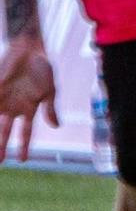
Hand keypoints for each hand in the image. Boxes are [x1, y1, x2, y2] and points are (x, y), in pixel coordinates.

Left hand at [0, 38, 57, 161]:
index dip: (24, 146)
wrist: (30, 49)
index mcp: (29, 108)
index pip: (25, 132)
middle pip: (5, 131)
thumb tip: (56, 127)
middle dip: (2, 146)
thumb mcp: (50, 91)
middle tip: (0, 161)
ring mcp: (3, 99)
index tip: (22, 161)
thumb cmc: (43, 68)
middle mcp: (13, 106)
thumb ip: (51, 109)